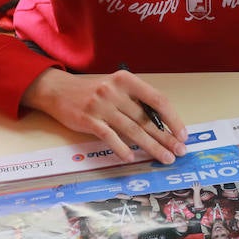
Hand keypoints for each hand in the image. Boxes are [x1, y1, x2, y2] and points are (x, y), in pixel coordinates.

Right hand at [21, 67, 187, 164]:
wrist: (56, 89)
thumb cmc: (91, 89)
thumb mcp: (115, 86)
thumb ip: (134, 100)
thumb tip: (160, 124)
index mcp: (127, 80)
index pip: (157, 100)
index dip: (172, 118)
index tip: (182, 133)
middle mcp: (115, 91)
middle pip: (146, 119)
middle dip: (166, 138)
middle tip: (180, 152)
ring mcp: (101, 105)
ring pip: (132, 130)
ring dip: (151, 147)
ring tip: (164, 158)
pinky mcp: (88, 119)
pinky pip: (109, 136)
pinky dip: (121, 148)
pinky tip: (132, 158)